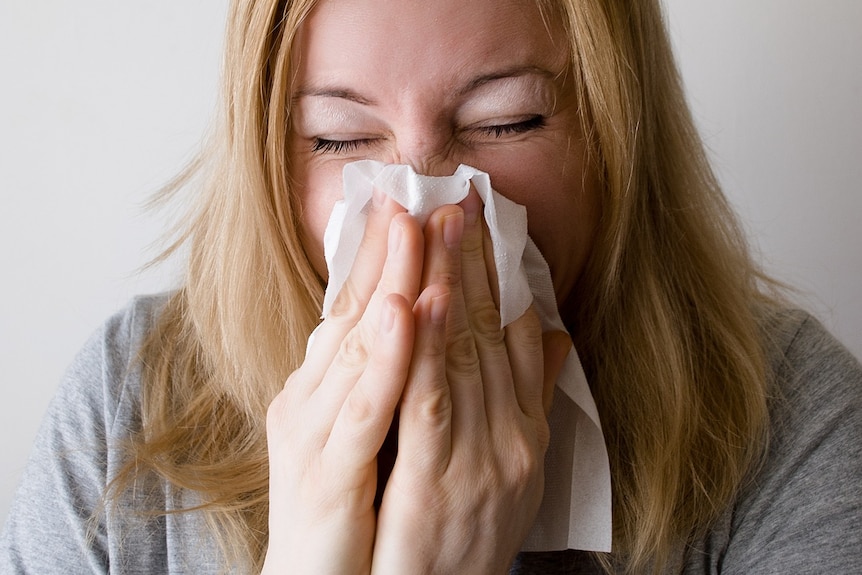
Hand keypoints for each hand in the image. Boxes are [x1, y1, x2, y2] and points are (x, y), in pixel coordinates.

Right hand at [262, 191, 423, 574]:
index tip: (414, 204)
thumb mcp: (378, 438)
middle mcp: (310, 400)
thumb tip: (430, 333)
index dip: (386, 256)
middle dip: (393, 251)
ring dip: (390, 282)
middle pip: (354, 314)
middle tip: (421, 192)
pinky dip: (386, 357)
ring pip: (355, 346)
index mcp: (324, 390)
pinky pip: (363, 409)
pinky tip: (407, 310)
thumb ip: (403, 385)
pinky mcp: (326, 473)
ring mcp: (313, 434)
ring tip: (417, 226)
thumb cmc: (350, 509)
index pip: (356, 309)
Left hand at [371, 191, 570, 573]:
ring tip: (440, 224)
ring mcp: (480, 461)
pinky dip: (427, 351)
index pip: (510, 338)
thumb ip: (531, 400)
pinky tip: (418, 301)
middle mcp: (510, 439)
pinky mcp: (438, 485)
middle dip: (472, 262)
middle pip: (488, 334)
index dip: (495, 275)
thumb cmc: (470, 536)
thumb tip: (552, 334)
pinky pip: (431, 407)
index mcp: (523, 431)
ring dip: (451, 285)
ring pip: (462, 357)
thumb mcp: (516, 469)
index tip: (481, 221)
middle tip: (459, 198)